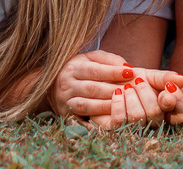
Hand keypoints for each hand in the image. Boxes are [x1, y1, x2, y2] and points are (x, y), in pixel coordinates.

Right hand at [48, 50, 182, 128]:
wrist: (50, 85)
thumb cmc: (78, 70)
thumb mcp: (89, 58)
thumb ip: (108, 59)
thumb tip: (127, 67)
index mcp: (73, 68)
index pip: (95, 70)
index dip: (113, 72)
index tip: (131, 72)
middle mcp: (67, 85)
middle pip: (92, 88)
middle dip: (113, 90)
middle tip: (131, 90)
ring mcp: (65, 102)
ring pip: (87, 106)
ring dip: (106, 106)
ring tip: (123, 104)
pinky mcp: (66, 116)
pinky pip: (80, 121)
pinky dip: (92, 123)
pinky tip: (107, 122)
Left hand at [98, 74, 182, 129]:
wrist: (111, 80)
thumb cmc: (134, 79)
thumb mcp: (151, 75)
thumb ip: (166, 77)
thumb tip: (181, 79)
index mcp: (168, 110)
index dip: (177, 101)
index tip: (168, 87)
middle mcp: (155, 123)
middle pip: (156, 114)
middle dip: (146, 93)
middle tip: (139, 80)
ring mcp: (137, 129)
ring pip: (138, 118)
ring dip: (131, 96)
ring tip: (127, 86)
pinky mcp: (118, 129)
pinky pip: (120, 121)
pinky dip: (118, 103)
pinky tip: (117, 92)